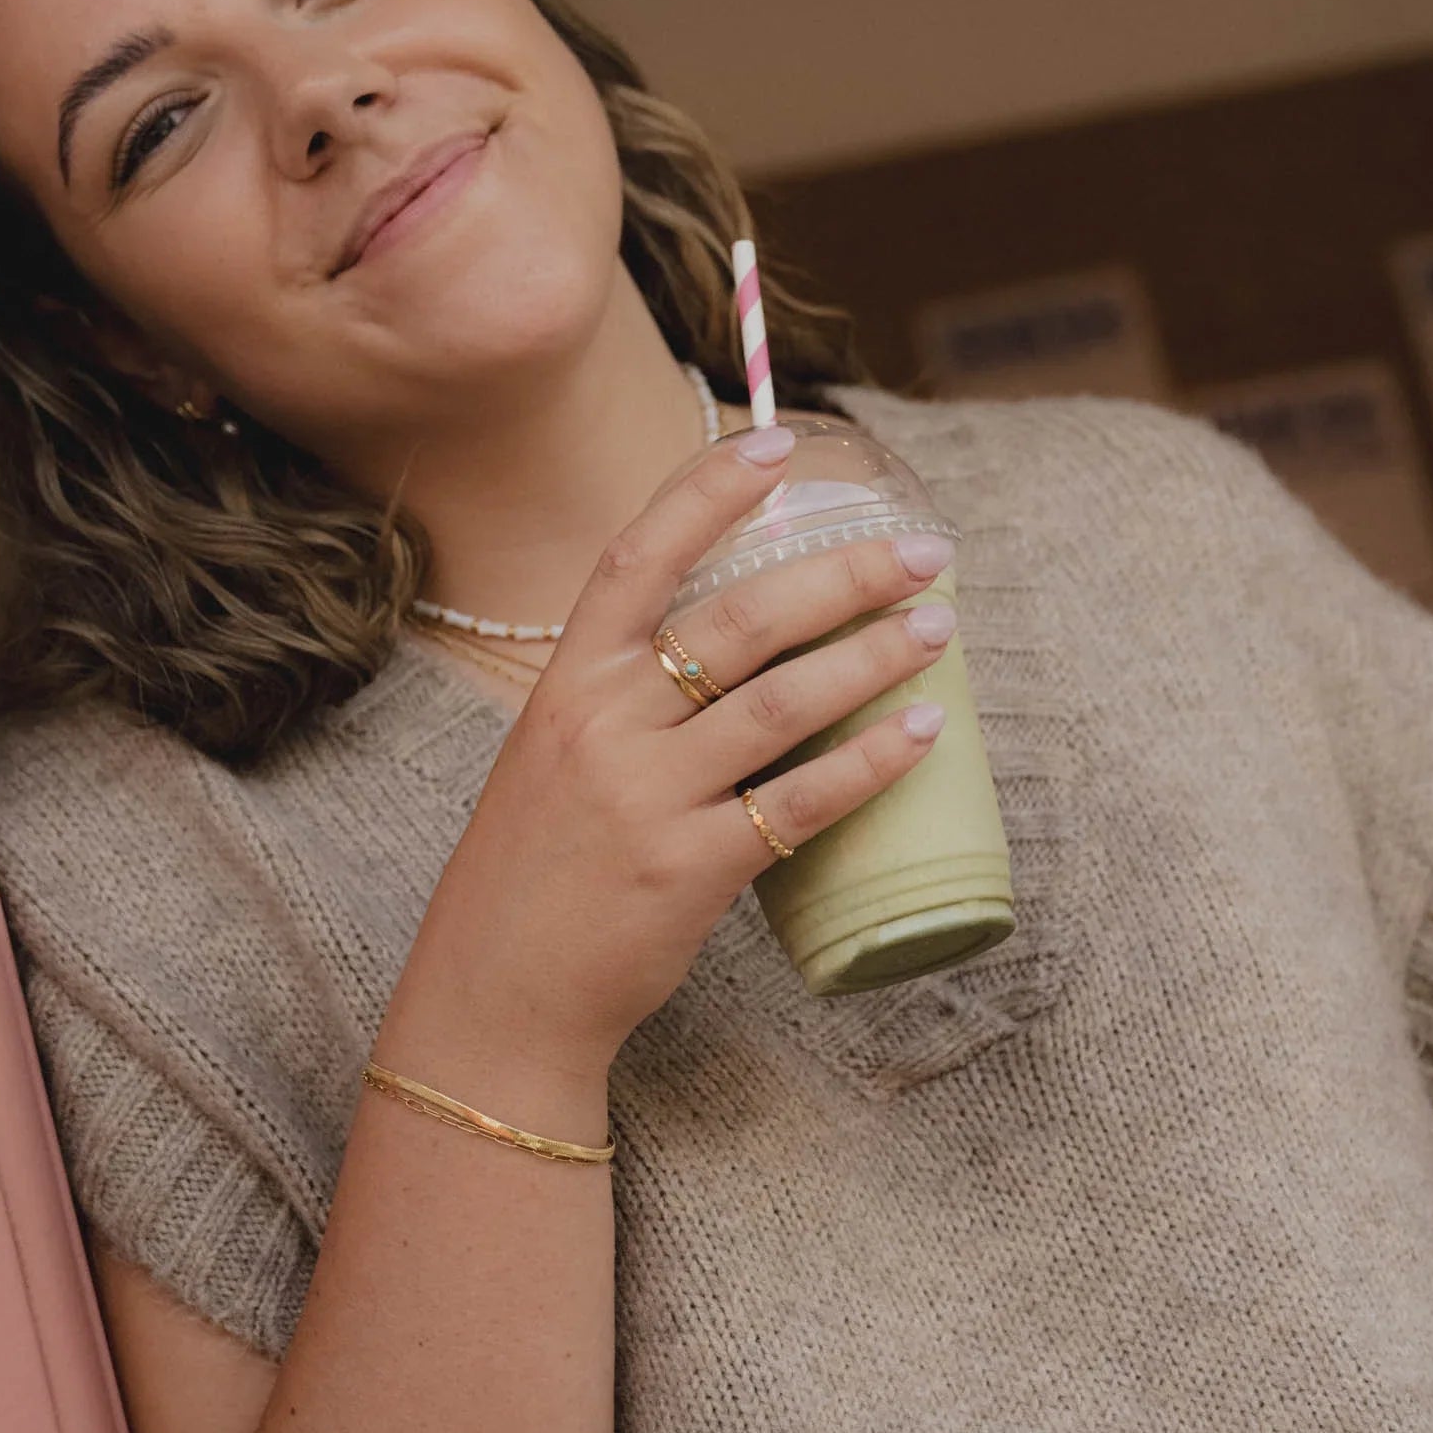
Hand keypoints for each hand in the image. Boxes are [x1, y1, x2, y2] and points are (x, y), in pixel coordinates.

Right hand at [395, 423, 955, 1079]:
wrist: (494, 991)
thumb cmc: (532, 865)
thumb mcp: (553, 752)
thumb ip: (624, 693)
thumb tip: (735, 636)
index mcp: (564, 681)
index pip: (639, 554)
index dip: (709, 491)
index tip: (781, 442)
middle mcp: (602, 724)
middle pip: (738, 620)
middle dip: (843, 575)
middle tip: (923, 550)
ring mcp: (645, 797)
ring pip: (781, 704)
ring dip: (872, 657)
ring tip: (938, 628)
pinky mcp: (688, 871)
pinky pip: (798, 804)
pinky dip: (869, 765)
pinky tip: (922, 734)